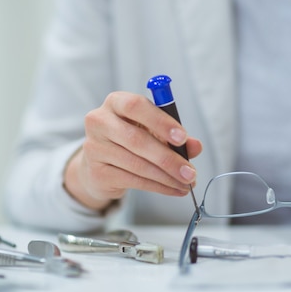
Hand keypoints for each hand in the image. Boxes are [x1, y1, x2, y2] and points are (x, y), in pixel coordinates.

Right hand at [63, 91, 202, 210]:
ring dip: (166, 176)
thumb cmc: (131, 139)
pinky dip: (158, 186)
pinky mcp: (97, 172)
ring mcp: (94, 148)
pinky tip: (173, 189)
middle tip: (190, 172)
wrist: (99, 163)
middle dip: (168, 158)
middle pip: (137, 139)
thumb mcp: (153, 130)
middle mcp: (100, 122)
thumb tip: (196, 146)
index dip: (161, 122)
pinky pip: (133, 180)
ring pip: (137, 164)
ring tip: (186, 182)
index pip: (136, 106)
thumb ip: (176, 135)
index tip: (182, 137)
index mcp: (116, 102)